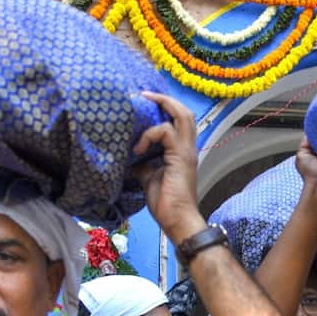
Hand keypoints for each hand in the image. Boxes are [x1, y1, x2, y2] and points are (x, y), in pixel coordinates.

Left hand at [132, 92, 205, 242]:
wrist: (177, 219)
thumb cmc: (165, 203)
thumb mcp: (148, 177)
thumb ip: (143, 163)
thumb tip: (128, 155)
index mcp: (181, 151)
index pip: (178, 120)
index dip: (164, 107)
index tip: (143, 103)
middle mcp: (188, 147)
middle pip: (185, 112)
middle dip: (165, 99)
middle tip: (144, 95)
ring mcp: (186, 151)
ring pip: (182, 115)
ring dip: (162, 107)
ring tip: (143, 106)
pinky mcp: (180, 156)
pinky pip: (165, 132)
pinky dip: (149, 135)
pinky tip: (138, 148)